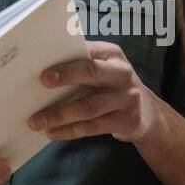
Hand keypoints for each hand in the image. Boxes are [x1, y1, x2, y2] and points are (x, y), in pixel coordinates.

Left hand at [27, 41, 157, 142]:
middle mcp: (122, 73)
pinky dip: (70, 131)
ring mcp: (127, 97)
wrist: (148, 113)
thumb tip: (41, 71)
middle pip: (91, 72)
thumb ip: (81, 65)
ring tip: (36, 121)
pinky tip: (52, 133)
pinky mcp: (127, 120)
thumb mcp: (104, 68)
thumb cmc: (113, 86)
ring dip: (59, 114)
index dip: (66, 59)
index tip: (43, 68)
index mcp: (112, 54)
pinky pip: (93, 127)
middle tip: (41, 82)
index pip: (87, 51)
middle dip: (66, 76)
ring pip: (88, 106)